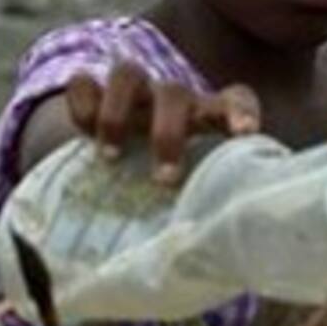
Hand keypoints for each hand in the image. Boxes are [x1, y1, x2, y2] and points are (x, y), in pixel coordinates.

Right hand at [65, 60, 259, 185]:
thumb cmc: (176, 180)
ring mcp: (132, 93)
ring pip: (126, 74)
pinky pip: (82, 82)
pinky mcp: (95, 93)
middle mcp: (172, 98)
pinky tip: (82, 133)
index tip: (244, 133)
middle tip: (164, 179)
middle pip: (173, 93)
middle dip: (167, 134)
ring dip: (116, 116)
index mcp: (208, 115)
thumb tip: (219, 250)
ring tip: (110, 158)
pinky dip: (82, 106)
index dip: (240, 111)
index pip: (235, 98)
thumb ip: (211, 200)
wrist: (127, 159)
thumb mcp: (198, 188)